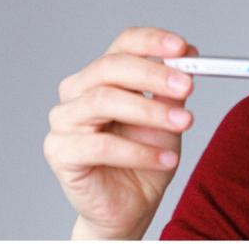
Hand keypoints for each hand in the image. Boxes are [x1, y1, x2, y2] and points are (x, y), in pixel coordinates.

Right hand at [43, 27, 197, 238]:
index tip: (182, 49)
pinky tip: (167, 160)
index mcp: (102, 75)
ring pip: (104, 101)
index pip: (123, 44)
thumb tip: (188, 55)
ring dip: (150, 111)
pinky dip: (140, 152)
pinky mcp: (60, 152)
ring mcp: (64, 120)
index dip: (151, 42)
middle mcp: (77, 91)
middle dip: (153, 73)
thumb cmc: (144, 158)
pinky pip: (101, 145)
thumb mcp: (167, 117)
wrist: (131, 206)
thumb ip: (171, 87)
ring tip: (184, 123)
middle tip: (187, 84)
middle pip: (111, 66)